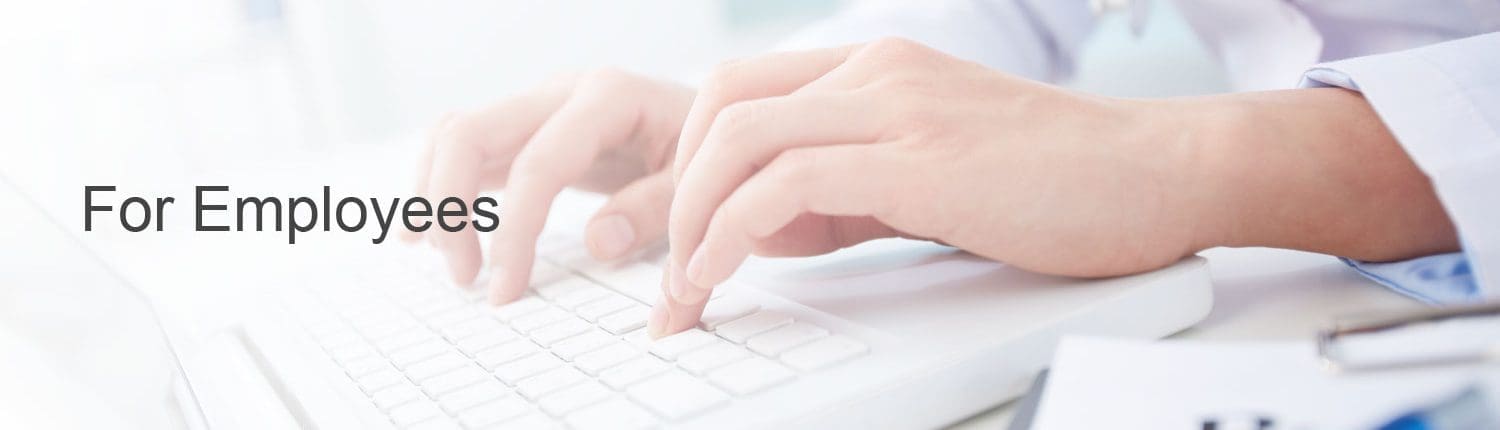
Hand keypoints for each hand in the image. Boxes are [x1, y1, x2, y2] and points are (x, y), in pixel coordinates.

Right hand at [409, 70, 692, 303]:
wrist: (717, 123)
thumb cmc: (712, 154)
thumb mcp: (700, 183)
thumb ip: (655, 208)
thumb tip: (598, 241)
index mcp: (608, 97)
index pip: (538, 163)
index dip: (514, 231)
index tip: (506, 289)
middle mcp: (562, 91)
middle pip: (469, 132)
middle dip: (449, 208)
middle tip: (465, 277)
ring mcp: (539, 106)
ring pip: (454, 135)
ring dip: (436, 199)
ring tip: (455, 265)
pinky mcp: (528, 128)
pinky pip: (465, 148)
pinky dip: (441, 188)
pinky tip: (432, 236)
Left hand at [648, 38, 1458, 335]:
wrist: (1162, 173)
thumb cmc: (1058, 184)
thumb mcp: (927, 179)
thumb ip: (842, 196)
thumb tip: (761, 231)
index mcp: (875, 67)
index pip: (740, 93)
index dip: (691, 164)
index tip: (679, 238)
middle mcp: (876, 70)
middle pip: (720, 105)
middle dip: (669, 190)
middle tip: (665, 269)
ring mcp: (897, 106)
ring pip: (738, 137)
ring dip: (688, 219)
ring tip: (683, 288)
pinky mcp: (919, 158)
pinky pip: (786, 183)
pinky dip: (731, 233)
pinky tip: (722, 277)